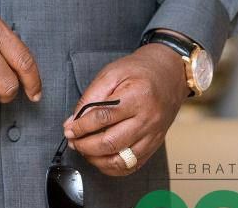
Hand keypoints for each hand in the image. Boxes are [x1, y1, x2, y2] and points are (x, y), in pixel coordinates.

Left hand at [62, 44, 187, 175]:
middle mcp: (147, 119)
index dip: (81, 126)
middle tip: (73, 141)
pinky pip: (133, 166)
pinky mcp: (154, 145)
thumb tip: (74, 119)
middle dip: (86, 146)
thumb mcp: (112, 73)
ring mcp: (152, 135)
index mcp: (136, 96)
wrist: (168, 75)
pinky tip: (101, 159)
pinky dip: (113, 167)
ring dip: (97, 159)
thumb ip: (92, 96)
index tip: (69, 129)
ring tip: (84, 150)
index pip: (103, 117)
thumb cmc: (140, 71)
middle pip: (112, 142)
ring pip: (122, 160)